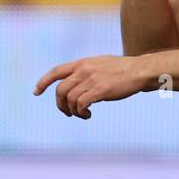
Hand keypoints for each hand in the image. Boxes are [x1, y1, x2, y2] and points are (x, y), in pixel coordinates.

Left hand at [33, 55, 153, 118]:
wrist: (141, 71)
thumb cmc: (124, 69)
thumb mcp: (101, 64)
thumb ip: (86, 71)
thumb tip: (76, 83)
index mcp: (83, 63)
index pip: (55, 71)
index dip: (43, 82)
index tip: (36, 92)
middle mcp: (84, 70)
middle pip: (60, 90)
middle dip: (60, 104)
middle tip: (67, 113)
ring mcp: (92, 80)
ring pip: (69, 99)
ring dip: (72, 111)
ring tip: (82, 115)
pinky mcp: (100, 90)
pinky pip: (81, 104)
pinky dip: (81, 112)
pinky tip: (88, 115)